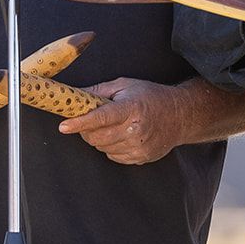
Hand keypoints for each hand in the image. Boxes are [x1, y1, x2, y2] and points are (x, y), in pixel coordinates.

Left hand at [58, 78, 185, 164]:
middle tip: (89, 120)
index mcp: (131, 108)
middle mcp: (136, 129)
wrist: (181, 116)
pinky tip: (121, 135)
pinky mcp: (141, 157)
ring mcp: (139, 146)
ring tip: (112, 126)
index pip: (100, 118)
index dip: (80, 123)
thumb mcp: (126, 85)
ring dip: (99, 138)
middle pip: (96, 137)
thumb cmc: (151, 97)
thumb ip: (98, 91)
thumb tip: (74, 95)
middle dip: (86, 130)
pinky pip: (112, 156)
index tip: (63, 126)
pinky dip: (110, 147)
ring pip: (102, 148)